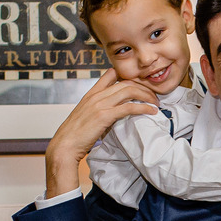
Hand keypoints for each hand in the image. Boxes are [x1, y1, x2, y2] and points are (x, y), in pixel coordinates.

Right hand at [45, 69, 159, 197]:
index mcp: (91, 93)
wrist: (64, 145)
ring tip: (155, 103)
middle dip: (144, 87)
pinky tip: (151, 111)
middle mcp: (96, 95)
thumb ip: (99, 110)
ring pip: (129, 91)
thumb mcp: (86, 117)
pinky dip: (143, 107)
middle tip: (154, 96)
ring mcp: (100, 104)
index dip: (129, 77)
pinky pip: (129, 106)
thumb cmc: (75, 135)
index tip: (141, 85)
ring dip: (146, 95)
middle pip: (126, 82)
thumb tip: (115, 113)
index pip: (111, 74)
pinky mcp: (104, 115)